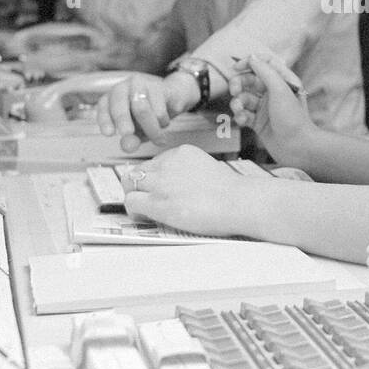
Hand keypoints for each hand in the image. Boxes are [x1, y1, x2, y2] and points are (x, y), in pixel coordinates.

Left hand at [95, 72, 200, 152]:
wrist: (171, 98)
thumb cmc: (148, 115)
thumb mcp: (137, 131)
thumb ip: (131, 140)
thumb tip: (128, 146)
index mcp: (112, 98)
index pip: (104, 108)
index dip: (105, 121)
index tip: (109, 133)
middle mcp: (124, 88)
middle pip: (119, 104)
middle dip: (122, 120)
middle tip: (127, 133)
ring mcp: (141, 85)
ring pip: (141, 109)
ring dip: (151, 129)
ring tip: (158, 138)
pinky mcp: (159, 87)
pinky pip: (160, 109)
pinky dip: (163, 122)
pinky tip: (164, 122)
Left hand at [121, 145, 251, 237]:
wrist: (239, 202)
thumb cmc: (231, 193)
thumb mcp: (207, 169)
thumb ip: (188, 172)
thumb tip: (178, 187)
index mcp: (181, 152)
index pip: (155, 162)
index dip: (154, 178)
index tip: (160, 190)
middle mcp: (168, 163)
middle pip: (139, 171)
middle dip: (140, 186)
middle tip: (147, 200)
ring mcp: (161, 182)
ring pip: (130, 183)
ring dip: (135, 196)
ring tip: (145, 210)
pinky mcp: (158, 202)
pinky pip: (131, 202)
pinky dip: (134, 210)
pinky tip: (146, 216)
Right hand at [228, 51, 316, 165]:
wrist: (298, 148)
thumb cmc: (294, 119)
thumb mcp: (280, 90)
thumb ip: (265, 71)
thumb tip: (252, 58)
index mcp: (283, 81)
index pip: (263, 63)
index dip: (249, 62)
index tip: (237, 67)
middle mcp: (274, 93)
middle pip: (249, 80)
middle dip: (239, 84)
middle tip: (234, 91)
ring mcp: (265, 108)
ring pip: (244, 98)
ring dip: (238, 103)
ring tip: (239, 110)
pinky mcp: (258, 123)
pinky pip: (243, 114)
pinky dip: (240, 116)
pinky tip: (242, 120)